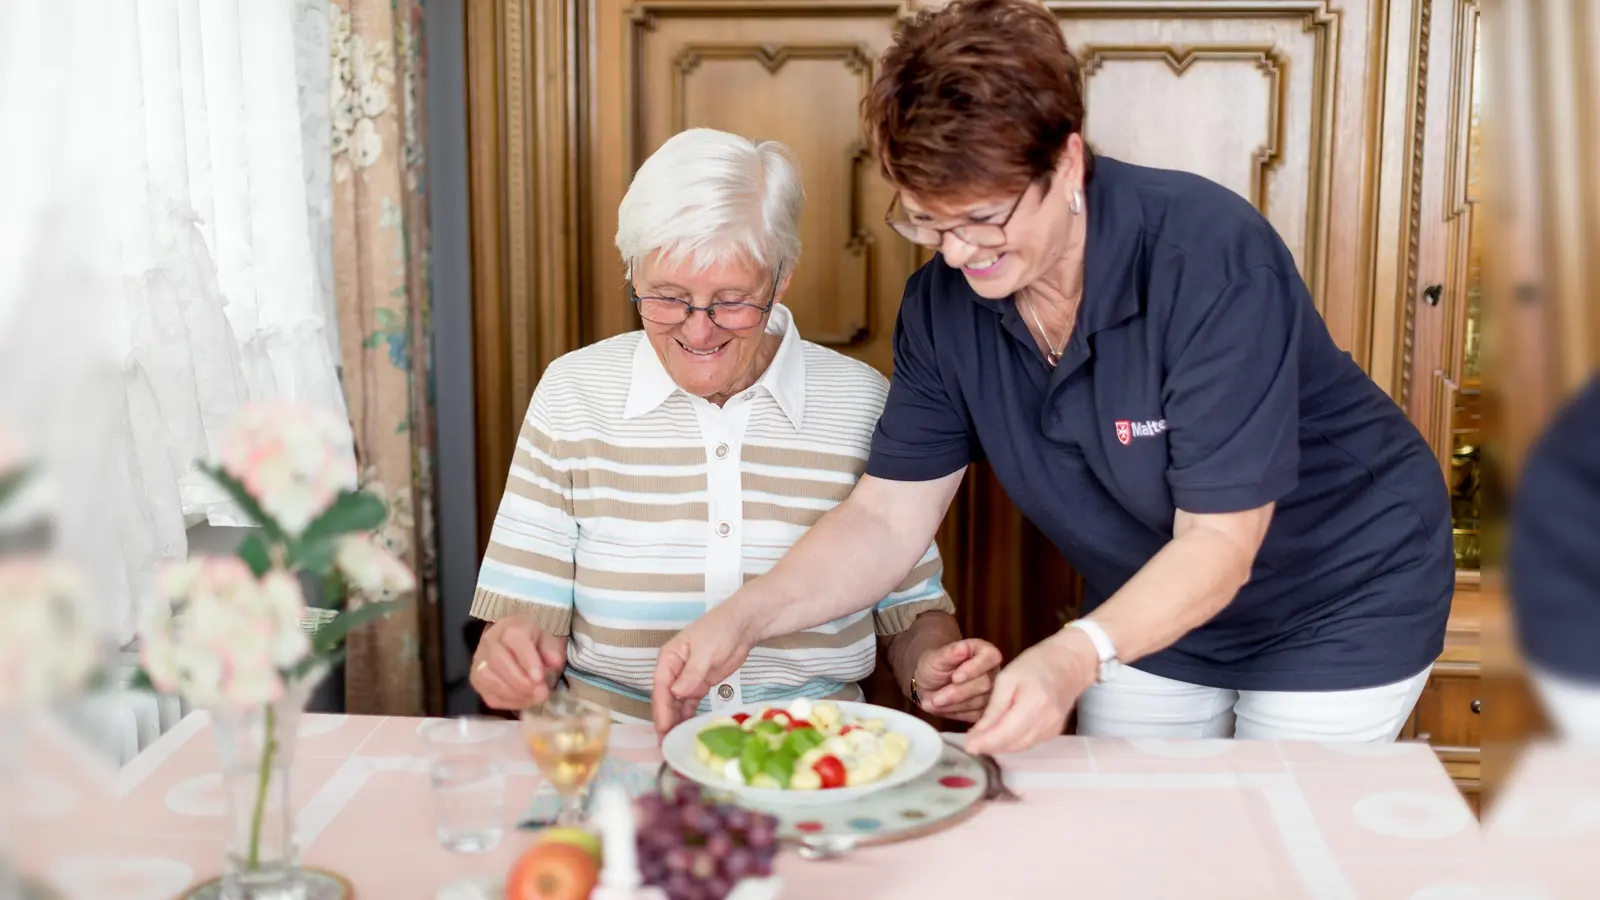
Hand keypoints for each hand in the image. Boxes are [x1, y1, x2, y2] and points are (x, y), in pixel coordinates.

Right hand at [470, 618, 566, 709]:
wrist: (513, 640)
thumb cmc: (533, 640)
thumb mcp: (548, 639)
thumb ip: (552, 649)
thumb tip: (555, 662)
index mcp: (509, 628)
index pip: (515, 641)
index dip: (528, 661)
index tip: (540, 678)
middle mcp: (489, 642)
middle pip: (498, 661)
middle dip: (520, 681)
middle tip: (541, 692)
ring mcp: (479, 661)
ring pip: (489, 679)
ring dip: (513, 693)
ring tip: (534, 697)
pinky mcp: (476, 680)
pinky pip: (489, 695)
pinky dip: (507, 702)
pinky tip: (523, 701)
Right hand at [651, 602, 758, 736]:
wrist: (743, 625)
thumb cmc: (721, 629)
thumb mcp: (706, 650)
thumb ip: (691, 673)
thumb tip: (676, 693)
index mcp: (669, 658)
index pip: (660, 687)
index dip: (661, 709)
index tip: (664, 728)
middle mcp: (674, 670)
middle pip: (666, 699)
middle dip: (665, 721)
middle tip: (666, 743)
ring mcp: (687, 679)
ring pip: (677, 705)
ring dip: (675, 722)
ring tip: (674, 743)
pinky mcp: (700, 685)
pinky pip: (690, 705)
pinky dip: (688, 717)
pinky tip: (687, 731)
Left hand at [912, 638, 1001, 721]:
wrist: (929, 685)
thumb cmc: (934, 666)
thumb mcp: (935, 658)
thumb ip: (950, 653)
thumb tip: (964, 647)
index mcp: (984, 652)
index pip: (991, 656)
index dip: (975, 668)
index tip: (955, 678)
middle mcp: (993, 672)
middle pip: (985, 684)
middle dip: (958, 692)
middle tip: (935, 698)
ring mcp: (993, 692)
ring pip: (980, 702)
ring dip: (954, 705)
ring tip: (935, 702)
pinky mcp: (987, 710)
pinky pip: (977, 716)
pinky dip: (957, 713)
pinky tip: (944, 708)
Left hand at [963, 628, 1096, 755]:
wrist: (1068, 664)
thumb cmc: (1035, 665)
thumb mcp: (1007, 679)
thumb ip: (993, 709)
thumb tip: (976, 735)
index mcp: (1034, 704)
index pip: (1005, 734)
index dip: (985, 743)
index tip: (967, 745)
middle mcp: (1046, 722)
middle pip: (1012, 745)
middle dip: (989, 746)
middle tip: (970, 742)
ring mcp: (1052, 729)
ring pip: (1019, 748)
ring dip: (1000, 747)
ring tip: (982, 739)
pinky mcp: (1053, 732)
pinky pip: (1028, 743)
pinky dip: (1012, 742)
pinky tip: (1001, 735)